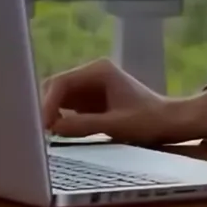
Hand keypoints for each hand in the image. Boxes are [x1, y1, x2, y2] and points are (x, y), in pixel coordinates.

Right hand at [41, 58, 197, 144]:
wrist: (169, 122)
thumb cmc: (149, 121)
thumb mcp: (117, 125)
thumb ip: (84, 124)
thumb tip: (52, 126)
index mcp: (99, 71)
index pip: (62, 83)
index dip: (47, 103)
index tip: (41, 126)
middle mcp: (91, 74)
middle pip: (55, 88)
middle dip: (44, 107)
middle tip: (36, 133)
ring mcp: (89, 86)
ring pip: (57, 98)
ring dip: (49, 114)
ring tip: (41, 135)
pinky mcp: (89, 100)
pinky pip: (65, 107)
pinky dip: (58, 118)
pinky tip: (54, 133)